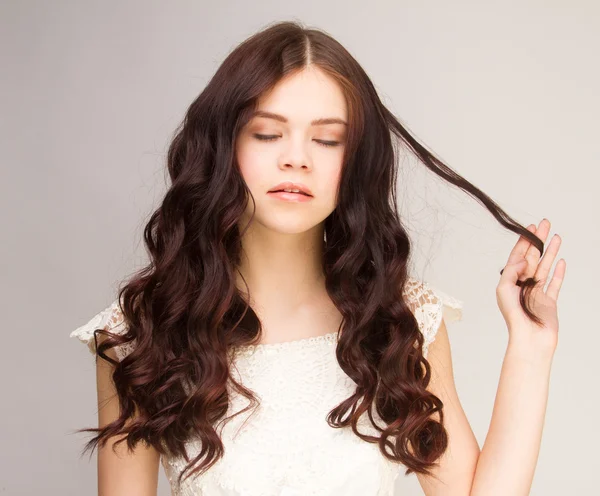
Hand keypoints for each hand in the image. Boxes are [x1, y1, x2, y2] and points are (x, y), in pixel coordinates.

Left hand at [496, 218, 565, 353]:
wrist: (530, 339)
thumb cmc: (514, 318)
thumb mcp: (505, 290)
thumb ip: (510, 272)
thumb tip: (520, 259)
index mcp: (510, 281)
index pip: (517, 256)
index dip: (523, 242)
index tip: (530, 228)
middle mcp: (523, 285)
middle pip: (532, 257)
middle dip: (538, 241)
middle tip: (545, 224)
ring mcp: (537, 292)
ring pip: (545, 266)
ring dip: (550, 252)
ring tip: (556, 236)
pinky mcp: (550, 301)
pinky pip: (555, 283)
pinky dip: (559, 272)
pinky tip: (561, 261)